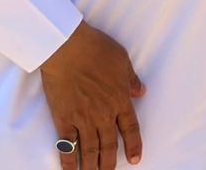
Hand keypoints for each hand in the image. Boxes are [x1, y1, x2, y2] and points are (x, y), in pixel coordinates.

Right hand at [40, 20, 145, 169]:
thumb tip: (141, 92)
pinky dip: (69, 161)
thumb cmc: (96, 49)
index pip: (131, 129)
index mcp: (120, 99)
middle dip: (110, 163)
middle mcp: (103, 114)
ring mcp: (83, 119)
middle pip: (109, 146)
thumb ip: (131, 79)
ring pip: (90, 150)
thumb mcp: (122, 60)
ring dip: (92, 167)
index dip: (134, 145)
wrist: (68, 48)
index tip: (135, 159)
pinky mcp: (64, 119)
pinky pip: (67, 146)